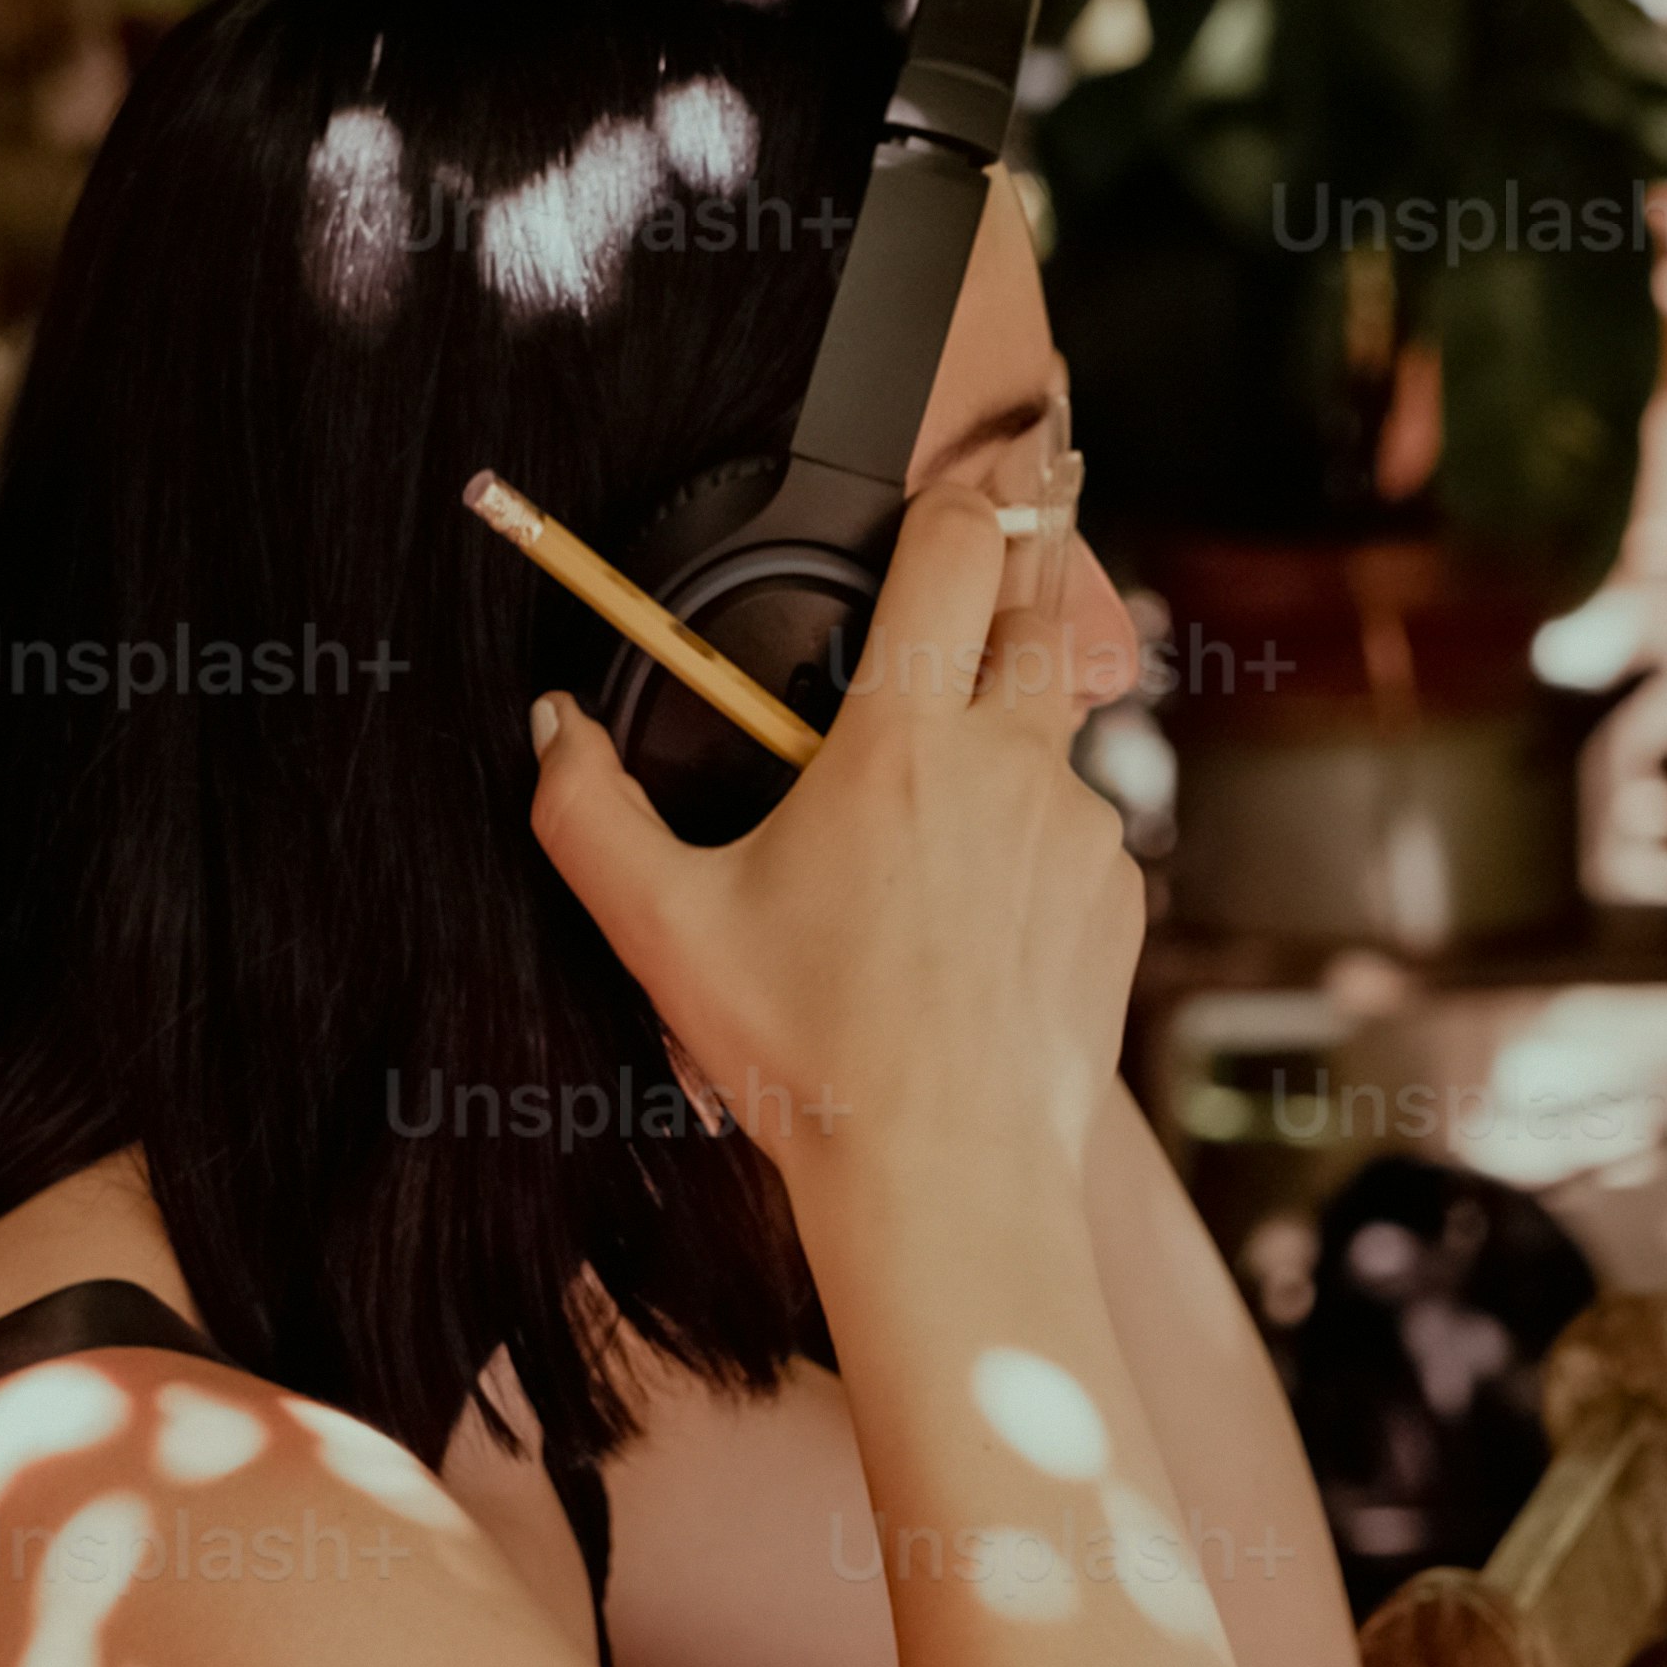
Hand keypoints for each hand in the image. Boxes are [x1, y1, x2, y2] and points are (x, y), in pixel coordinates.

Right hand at [517, 479, 1144, 1201]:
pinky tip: (971, 909)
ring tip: (942, 796)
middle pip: (1040, 607)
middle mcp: (1013, 765)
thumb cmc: (810, 1057)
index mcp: (906, 740)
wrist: (948, 1180)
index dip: (957, 498)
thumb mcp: (663, 929)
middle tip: (988, 559)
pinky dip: (1033, 839)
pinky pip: (1077, 832)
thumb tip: (550, 731)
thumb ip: (585, 811)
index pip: (960, 547)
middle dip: (1018, 566)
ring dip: (1009, 729)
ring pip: (1055, 731)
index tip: (953, 487)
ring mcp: (1080, 833)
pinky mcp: (1116, 901)